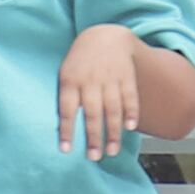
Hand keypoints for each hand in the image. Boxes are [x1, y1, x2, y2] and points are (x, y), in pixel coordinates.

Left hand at [57, 25, 144, 159]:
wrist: (105, 36)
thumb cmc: (81, 62)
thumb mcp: (66, 74)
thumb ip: (66, 99)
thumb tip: (63, 129)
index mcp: (70, 81)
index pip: (67, 110)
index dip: (67, 130)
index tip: (66, 150)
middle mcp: (90, 81)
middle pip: (92, 113)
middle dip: (94, 137)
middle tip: (94, 157)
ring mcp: (110, 78)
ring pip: (113, 109)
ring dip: (113, 132)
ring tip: (112, 151)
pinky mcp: (127, 76)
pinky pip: (130, 96)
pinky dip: (131, 112)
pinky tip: (130, 128)